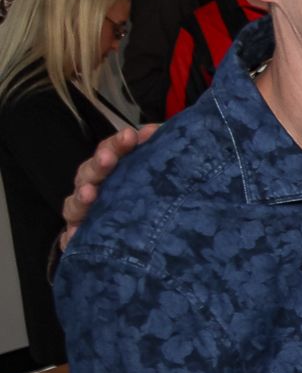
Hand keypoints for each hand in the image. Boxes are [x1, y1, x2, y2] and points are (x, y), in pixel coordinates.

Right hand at [61, 123, 157, 246]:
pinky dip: (72, 235)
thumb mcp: (156, 173)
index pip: (109, 151)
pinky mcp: (81, 237)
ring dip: (82, 196)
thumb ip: (157, 149)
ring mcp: (84, 212)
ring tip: (90, 194)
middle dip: (99, 164)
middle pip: (90, 172)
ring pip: (76, 202)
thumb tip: (154, 131)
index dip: (118, 143)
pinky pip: (72, 237)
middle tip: (107, 159)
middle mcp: (94, 188)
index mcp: (111, 170)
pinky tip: (76, 235)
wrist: (143, 241)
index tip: (131, 136)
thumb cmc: (148, 198)